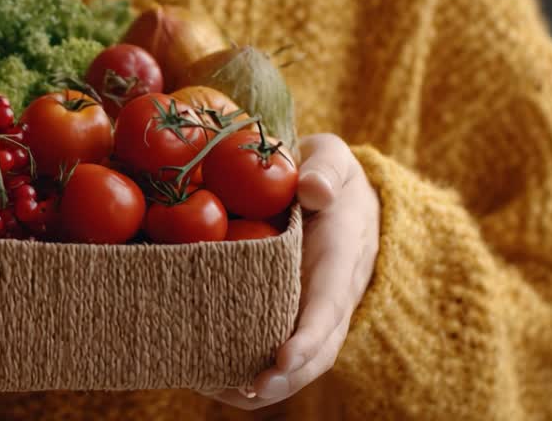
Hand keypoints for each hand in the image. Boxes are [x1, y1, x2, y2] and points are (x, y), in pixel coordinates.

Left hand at [206, 133, 379, 409]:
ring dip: (265, 385)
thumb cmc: (326, 173)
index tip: (282, 359)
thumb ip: (327, 168)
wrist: (335, 191)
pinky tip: (211, 381)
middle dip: (286, 376)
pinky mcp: (290, 315)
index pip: (330, 304)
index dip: (308, 337)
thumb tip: (313, 189)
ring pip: (299, 361)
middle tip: (246, 391)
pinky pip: (277, 350)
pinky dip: (249, 372)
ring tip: (219, 392)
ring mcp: (312, 309)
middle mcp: (332, 293)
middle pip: (317, 347)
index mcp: (341, 255)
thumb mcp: (333, 158)